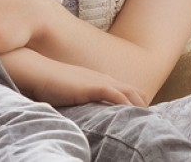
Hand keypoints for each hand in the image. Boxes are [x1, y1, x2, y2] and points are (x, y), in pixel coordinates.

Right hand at [4, 52, 148, 107]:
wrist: (38, 71)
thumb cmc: (49, 84)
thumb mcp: (69, 93)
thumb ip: (79, 100)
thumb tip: (81, 111)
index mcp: (98, 80)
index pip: (124, 90)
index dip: (135, 100)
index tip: (143, 113)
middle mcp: (102, 78)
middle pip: (132, 91)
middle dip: (143, 104)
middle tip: (153, 119)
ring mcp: (98, 81)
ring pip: (128, 93)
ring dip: (139, 105)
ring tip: (150, 119)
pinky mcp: (92, 86)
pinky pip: (115, 95)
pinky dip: (126, 104)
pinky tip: (133, 113)